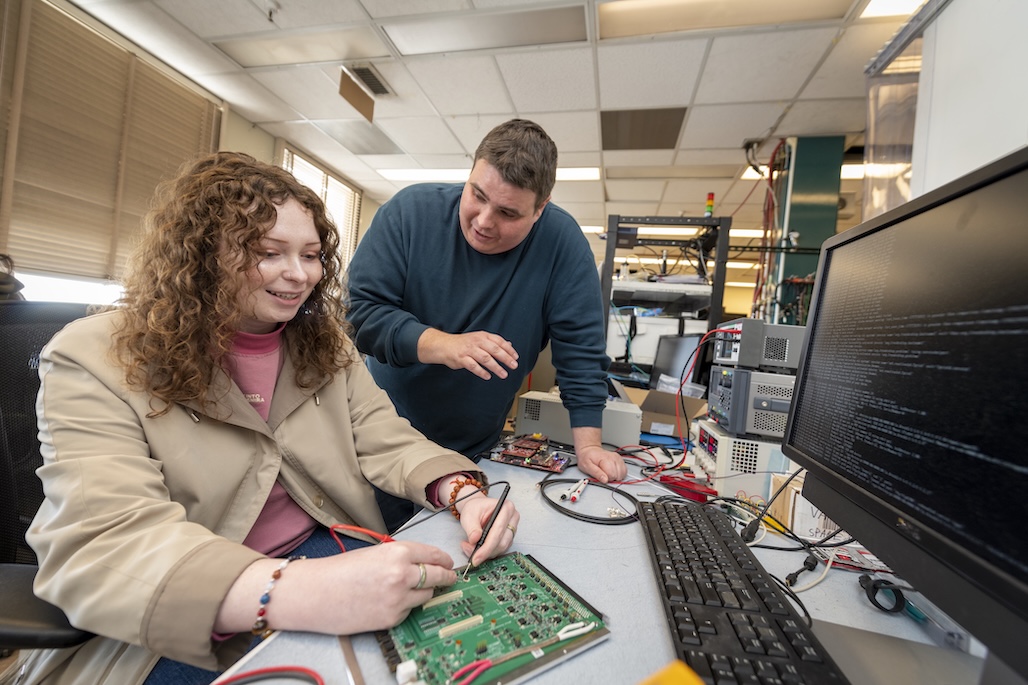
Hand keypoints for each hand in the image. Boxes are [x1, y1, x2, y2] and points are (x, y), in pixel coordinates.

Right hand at [217, 540, 456, 635]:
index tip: (449, 563)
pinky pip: (409, 610)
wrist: (315, 593)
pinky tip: (391, 601)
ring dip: (425, 592)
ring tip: (413, 589)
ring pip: (428, 595)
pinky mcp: (392, 618)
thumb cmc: (339, 570)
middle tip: (450, 577)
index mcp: (398, 552)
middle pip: (439, 576)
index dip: (444, 559)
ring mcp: (399, 598)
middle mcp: (403, 574)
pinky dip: (406, 606)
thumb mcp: (374, 552)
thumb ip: (400, 556)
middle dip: (447, 577)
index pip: (434, 555)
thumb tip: (424, 563)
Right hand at [417, 329, 518, 380]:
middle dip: (506, 358)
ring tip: (504, 374)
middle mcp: (476, 341)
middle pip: (494, 350)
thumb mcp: (479, 339)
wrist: (444, 345)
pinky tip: (488, 376)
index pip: (499, 341)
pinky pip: (473, 366)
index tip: (516, 357)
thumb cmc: (463, 343)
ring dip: (496, 367)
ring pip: (485, 358)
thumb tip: (509, 345)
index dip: (509, 349)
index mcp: (482, 336)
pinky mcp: (461, 358)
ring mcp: (469, 350)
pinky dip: (481, 371)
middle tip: (513, 366)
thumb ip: (494, 342)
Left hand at [456, 493, 519, 566]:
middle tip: (471, 554)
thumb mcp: (469, 514)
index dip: (486, 547)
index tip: (476, 557)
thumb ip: (472, 527)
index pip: (498, 531)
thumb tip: (475, 540)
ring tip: (470, 547)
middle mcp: (512, 519)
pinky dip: (487, 552)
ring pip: (501, 548)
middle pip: (502, 542)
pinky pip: (500, 550)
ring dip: (485, 553)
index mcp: (506, 508)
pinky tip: (477, 548)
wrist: (476, 509)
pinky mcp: (508, 538)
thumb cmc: (475, 508)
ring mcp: (512, 529)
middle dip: (485, 552)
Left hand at [575, 444, 626, 483]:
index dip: (606, 479)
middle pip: (618, 475)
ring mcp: (618, 458)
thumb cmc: (587, 458)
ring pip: (623, 473)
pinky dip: (620, 474)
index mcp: (605, 459)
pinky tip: (613, 472)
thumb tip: (605, 480)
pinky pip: (625, 471)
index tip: (601, 475)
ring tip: (608, 473)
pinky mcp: (620, 460)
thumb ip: (596, 473)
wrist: (589, 450)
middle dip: (611, 478)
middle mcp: (613, 457)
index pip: (612, 475)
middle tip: (604, 474)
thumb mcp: (587, 466)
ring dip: (616, 476)